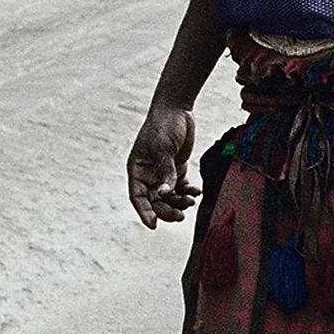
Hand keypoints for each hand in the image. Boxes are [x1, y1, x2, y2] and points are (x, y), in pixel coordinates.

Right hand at [126, 98, 197, 227]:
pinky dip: (188, 192)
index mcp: (137, 169)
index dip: (144, 212)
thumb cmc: (164, 125)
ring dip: (179, 202)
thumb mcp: (163, 148)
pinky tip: (196, 191)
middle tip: (180, 216)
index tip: (154, 225)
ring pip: (169, 197)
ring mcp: (162, 172)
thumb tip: (164, 194)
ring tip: (191, 200)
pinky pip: (180, 187)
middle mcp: (148, 174)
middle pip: (155, 201)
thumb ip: (165, 172)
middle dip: (167, 210)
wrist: (177, 108)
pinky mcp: (176, 168)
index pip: (138, 197)